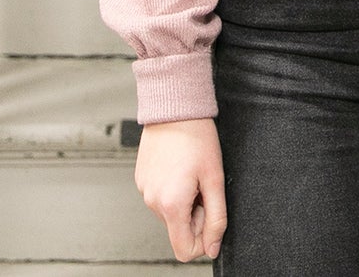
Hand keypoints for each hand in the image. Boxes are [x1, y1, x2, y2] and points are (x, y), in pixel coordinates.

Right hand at [135, 117, 226, 261]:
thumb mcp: (214, 178)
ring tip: (193, 172)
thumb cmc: (197, 137)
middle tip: (205, 185)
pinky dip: (173, 189)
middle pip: (178, 230)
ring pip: (169, 213)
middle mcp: (152, 202)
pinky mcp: (141, 179)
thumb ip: (216, 217)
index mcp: (171, 205)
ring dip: (185, 201)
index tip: (211, 215)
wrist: (174, 107)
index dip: (203, 239)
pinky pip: (160, 196)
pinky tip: (181, 166)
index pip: (184, 250)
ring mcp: (144, 191)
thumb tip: (213, 247)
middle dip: (196, 214)